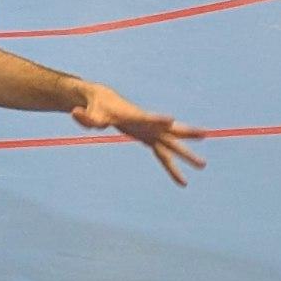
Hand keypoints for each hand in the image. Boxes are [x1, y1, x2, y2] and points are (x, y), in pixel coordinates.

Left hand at [72, 84, 205, 185]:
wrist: (101, 99)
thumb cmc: (96, 105)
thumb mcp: (89, 112)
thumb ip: (86, 116)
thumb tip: (75, 114)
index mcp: (135, 116)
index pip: (147, 118)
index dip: (157, 119)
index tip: (171, 120)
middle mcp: (147, 124)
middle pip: (169, 130)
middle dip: (186, 133)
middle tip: (205, 134)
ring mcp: (150, 132)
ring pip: (171, 145)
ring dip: (185, 155)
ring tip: (203, 165)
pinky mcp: (147, 138)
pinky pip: (162, 155)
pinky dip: (171, 166)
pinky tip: (181, 181)